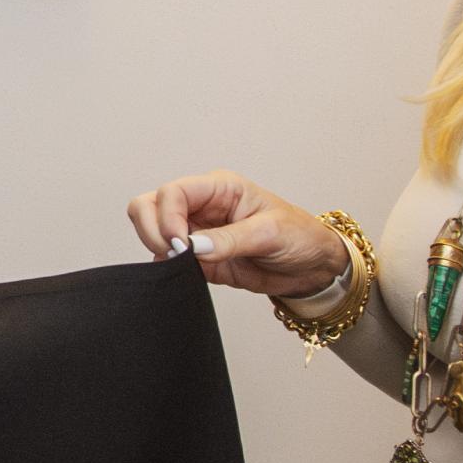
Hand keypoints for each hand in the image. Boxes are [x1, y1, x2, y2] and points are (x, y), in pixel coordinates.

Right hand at [125, 170, 346, 298]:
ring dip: (157, 248)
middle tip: (174, 254)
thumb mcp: (270, 233)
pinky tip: (184, 274)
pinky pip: (166, 260)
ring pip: (152, 230)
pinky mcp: (197, 258)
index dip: (167, 216)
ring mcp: (196, 232)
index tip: (181, 244)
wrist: (312, 267)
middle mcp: (202, 206)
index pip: (173, 192)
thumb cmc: (299, 237)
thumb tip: (193, 246)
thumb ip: (229, 239)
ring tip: (182, 265)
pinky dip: (166, 268)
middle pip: (150, 205)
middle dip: (153, 230)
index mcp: (219, 188)